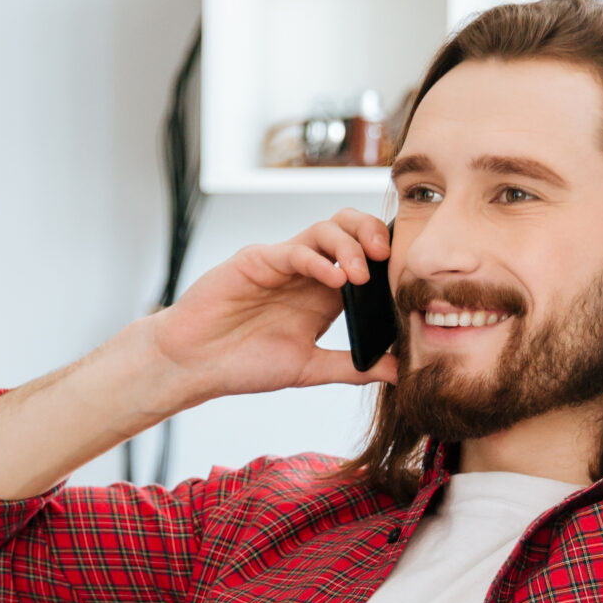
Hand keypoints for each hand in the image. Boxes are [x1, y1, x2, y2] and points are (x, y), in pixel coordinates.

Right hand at [145, 213, 401, 407]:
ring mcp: (282, 262)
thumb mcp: (309, 369)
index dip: (389, 258)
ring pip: (325, 229)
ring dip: (349, 245)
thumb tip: (401, 373)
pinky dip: (317, 259)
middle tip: (389, 260)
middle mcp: (307, 271)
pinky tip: (334, 279)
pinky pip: (292, 249)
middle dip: (374, 234)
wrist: (193, 365)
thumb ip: (353, 368)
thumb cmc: (243, 364)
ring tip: (361, 274)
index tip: (409, 276)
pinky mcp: (256, 261)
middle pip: (350, 229)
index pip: (366, 257)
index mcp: (324, 294)